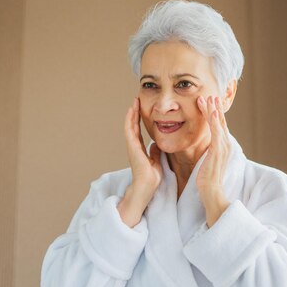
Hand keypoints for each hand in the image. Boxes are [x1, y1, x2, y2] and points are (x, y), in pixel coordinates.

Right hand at [118, 97, 162, 226]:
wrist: (147, 186)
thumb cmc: (152, 177)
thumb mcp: (156, 160)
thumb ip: (155, 152)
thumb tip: (156, 144)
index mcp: (140, 149)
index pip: (138, 130)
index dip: (139, 119)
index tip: (141, 108)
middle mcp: (134, 146)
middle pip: (133, 126)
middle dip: (135, 113)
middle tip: (137, 99)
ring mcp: (132, 147)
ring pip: (130, 126)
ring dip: (132, 113)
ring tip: (134, 102)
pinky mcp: (132, 148)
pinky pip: (130, 131)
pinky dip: (130, 121)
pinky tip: (132, 111)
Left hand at [196, 96, 230, 225]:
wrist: (211, 192)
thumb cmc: (207, 179)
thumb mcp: (206, 161)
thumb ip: (207, 151)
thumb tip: (202, 146)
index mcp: (222, 146)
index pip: (219, 126)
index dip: (214, 113)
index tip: (207, 102)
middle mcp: (225, 145)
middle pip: (221, 122)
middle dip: (215, 108)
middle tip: (209, 94)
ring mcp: (223, 148)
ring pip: (219, 124)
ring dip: (214, 110)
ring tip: (208, 98)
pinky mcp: (218, 151)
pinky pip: (217, 133)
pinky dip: (215, 122)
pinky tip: (212, 112)